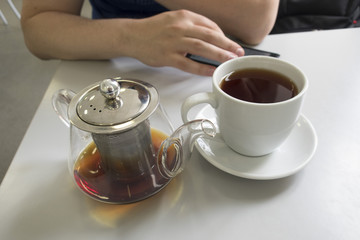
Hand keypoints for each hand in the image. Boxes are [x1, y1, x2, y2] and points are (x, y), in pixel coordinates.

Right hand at [125, 10, 243, 75]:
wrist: (132, 35)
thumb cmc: (154, 29)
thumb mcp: (174, 19)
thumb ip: (192, 25)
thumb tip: (210, 35)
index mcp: (184, 17)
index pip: (209, 25)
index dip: (223, 35)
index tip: (229, 43)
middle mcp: (180, 27)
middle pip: (210, 35)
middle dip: (228, 44)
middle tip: (239, 52)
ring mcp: (174, 43)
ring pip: (202, 48)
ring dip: (219, 54)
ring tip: (230, 60)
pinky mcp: (168, 57)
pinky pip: (189, 64)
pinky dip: (202, 68)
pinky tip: (212, 71)